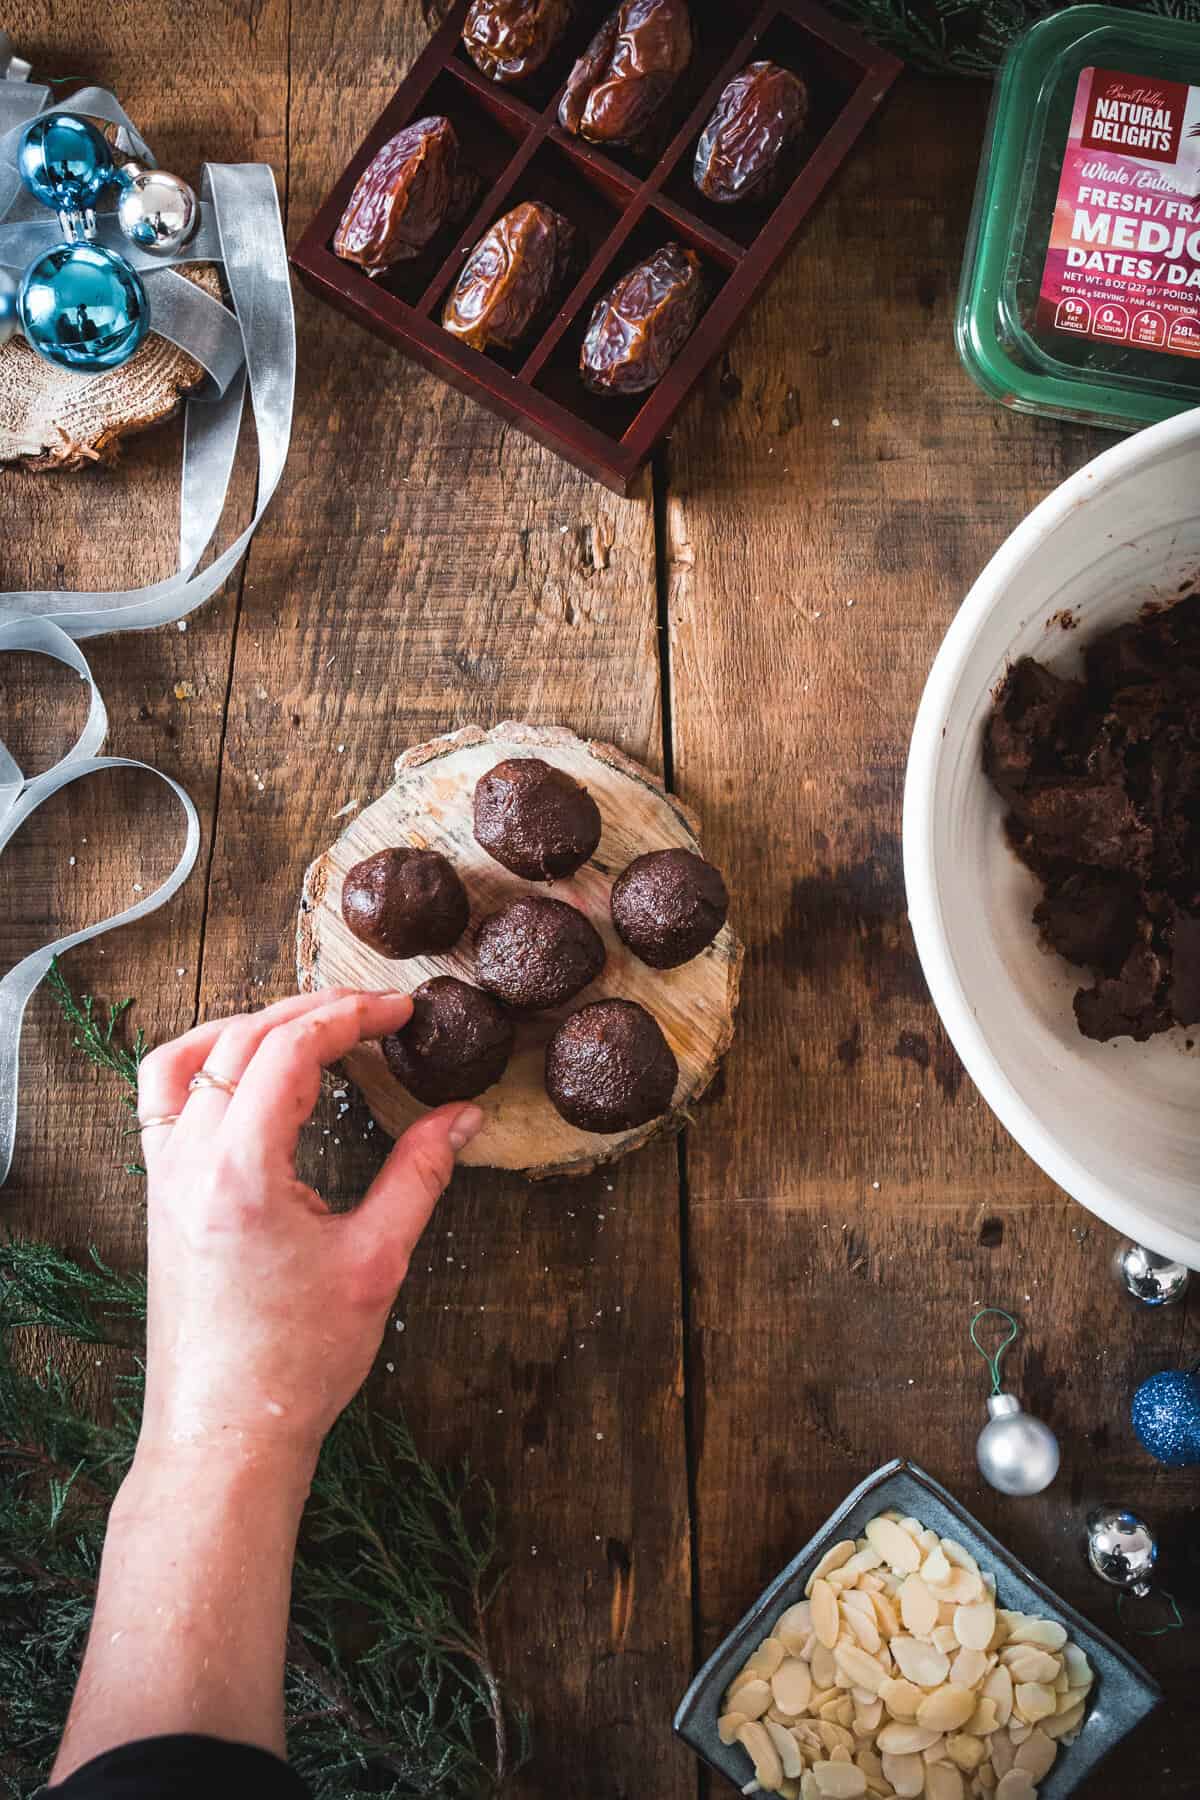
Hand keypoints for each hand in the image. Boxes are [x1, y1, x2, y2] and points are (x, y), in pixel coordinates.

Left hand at [133, 988, 481, 1478]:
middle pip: (244, 1039)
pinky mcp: (158, 1195)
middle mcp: (189, 1160)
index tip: (400, 1011)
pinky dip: (203, 1063)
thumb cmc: (296, 1363)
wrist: (227, 1434)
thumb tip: (463, 1117)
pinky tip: (245, 1073)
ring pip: (191, 1056)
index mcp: (241, 1170)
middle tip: (375, 1013)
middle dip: (314, 1011)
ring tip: (309, 1027)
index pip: (291, 1048)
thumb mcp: (376, 1262)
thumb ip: (420, 1175)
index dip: (352, 1015)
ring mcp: (163, 1175)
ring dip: (251, 1026)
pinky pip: (161, 1098)